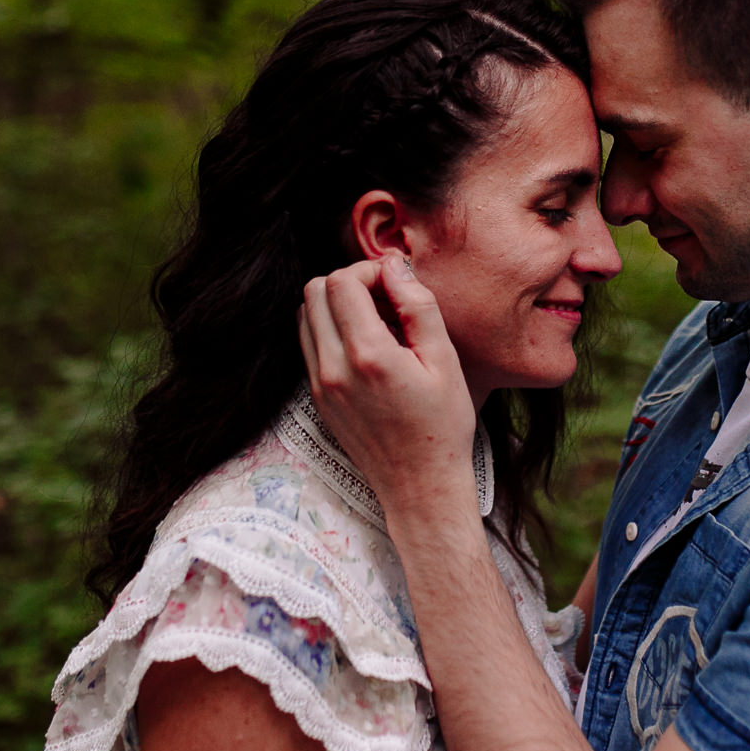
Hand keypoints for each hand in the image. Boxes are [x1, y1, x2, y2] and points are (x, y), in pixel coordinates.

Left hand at [297, 258, 479, 529]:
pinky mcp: (317, 398)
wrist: (420, 485)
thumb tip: (393, 265)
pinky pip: (309, 344)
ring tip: (375, 322)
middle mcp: (333, 368)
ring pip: (305, 314)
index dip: (370, 271)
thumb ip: (418, 306)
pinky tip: (366, 346)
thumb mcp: (444, 360)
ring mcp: (320, 385)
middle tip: (384, 299)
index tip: (397, 286)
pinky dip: (331, 331)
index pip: (342, 282)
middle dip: (349, 282)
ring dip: (336, 305)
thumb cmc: (443, 425)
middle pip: (315, 291)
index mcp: (368, 356)